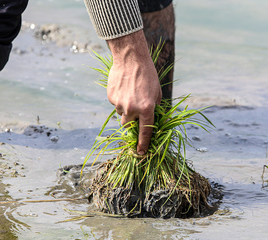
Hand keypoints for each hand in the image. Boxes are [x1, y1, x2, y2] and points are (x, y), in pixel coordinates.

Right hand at [106, 30, 161, 154]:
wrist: (131, 58)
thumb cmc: (148, 74)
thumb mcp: (157, 92)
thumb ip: (154, 107)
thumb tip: (152, 117)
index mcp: (146, 109)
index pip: (145, 132)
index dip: (143, 144)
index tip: (141, 153)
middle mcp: (132, 109)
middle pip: (128, 125)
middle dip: (131, 122)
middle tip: (134, 111)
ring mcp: (119, 104)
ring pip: (121, 113)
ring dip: (125, 108)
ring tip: (130, 92)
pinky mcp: (111, 97)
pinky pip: (115, 103)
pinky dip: (119, 99)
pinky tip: (123, 87)